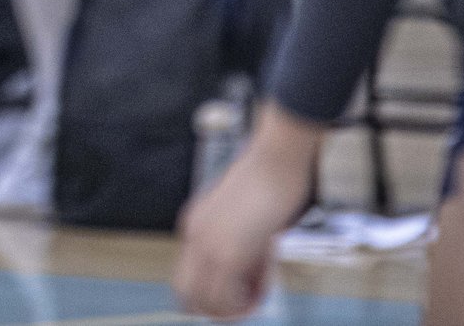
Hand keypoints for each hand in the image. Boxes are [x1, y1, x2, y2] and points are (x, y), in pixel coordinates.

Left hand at [172, 117, 322, 320]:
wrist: (277, 156)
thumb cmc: (271, 177)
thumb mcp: (246, 209)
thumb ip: (242, 236)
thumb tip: (253, 265)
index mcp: (196, 223)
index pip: (188, 273)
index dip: (214, 288)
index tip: (242, 287)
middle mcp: (195, 235)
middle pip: (186, 293)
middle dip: (216, 306)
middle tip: (246, 302)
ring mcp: (208, 246)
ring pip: (205, 301)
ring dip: (233, 306)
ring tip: (259, 292)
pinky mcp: (229, 254)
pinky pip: (227, 297)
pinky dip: (246, 302)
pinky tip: (263, 286)